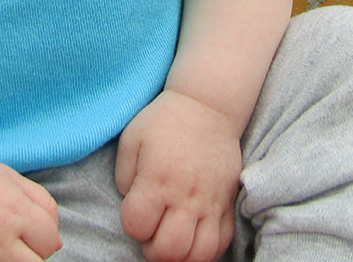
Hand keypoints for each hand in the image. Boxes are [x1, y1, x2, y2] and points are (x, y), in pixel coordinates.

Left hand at [115, 91, 242, 261]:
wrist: (208, 105)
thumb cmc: (165, 120)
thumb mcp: (132, 138)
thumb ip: (124, 178)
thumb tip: (133, 205)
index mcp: (157, 178)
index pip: (136, 226)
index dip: (131, 224)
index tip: (136, 209)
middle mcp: (185, 195)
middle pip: (168, 251)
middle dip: (153, 248)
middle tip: (153, 229)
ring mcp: (210, 202)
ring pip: (199, 255)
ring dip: (181, 254)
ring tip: (173, 236)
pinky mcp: (228, 202)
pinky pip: (221, 243)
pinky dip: (206, 248)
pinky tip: (194, 233)